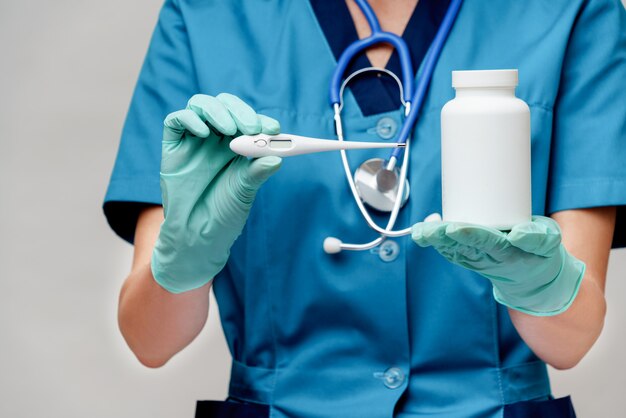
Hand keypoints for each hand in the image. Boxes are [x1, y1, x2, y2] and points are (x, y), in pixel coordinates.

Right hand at [152, 93, 280, 292]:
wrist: (196, 235)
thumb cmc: (223, 213)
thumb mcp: (244, 192)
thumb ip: (256, 173)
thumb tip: (277, 159)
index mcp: (239, 145)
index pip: (250, 121)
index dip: (262, 121)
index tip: (274, 130)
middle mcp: (217, 138)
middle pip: (227, 105)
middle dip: (241, 111)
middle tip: (252, 128)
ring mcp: (194, 139)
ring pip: (202, 105)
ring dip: (218, 111)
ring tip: (230, 130)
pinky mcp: (173, 145)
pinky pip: (177, 120)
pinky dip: (190, 119)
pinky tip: (203, 133)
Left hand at [411, 216, 584, 315]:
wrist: (533, 279)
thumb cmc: (541, 254)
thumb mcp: (549, 244)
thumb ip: (537, 238)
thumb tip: (518, 234)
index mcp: (507, 253)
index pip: (486, 242)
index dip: (469, 235)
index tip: (453, 228)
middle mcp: (487, 258)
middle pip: (461, 246)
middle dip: (442, 237)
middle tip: (427, 229)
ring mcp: (475, 259)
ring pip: (451, 249)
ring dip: (434, 240)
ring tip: (420, 230)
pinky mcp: (467, 256)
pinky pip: (448, 250)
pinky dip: (435, 240)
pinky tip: (423, 229)